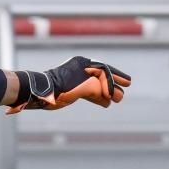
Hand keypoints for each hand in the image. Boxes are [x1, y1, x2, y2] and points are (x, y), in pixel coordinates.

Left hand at [8, 56, 130, 112]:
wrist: (41, 93)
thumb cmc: (59, 88)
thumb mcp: (82, 87)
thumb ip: (98, 89)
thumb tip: (109, 95)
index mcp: (82, 64)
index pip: (103, 70)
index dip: (115, 79)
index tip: (125, 86)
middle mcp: (80, 69)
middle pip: (102, 75)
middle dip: (114, 83)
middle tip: (127, 86)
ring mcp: (76, 79)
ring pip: (96, 85)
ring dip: (107, 92)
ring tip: (118, 99)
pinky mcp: (72, 89)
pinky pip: (89, 92)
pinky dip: (97, 98)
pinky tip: (106, 104)